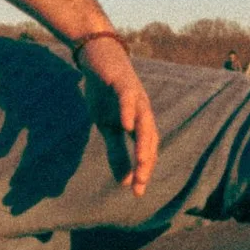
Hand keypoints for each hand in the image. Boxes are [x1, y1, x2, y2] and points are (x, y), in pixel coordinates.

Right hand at [77, 37, 158, 196]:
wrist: (98, 56)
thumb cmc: (105, 91)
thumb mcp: (107, 125)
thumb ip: (116, 150)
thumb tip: (124, 180)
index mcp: (139, 122)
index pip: (146, 150)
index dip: (143, 170)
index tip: (137, 193)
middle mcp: (142, 110)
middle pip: (151, 138)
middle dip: (146, 162)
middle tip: (140, 184)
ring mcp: (135, 95)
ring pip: (145, 120)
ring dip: (144, 141)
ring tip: (142, 162)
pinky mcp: (122, 81)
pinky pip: (128, 97)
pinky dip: (129, 111)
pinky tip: (126, 125)